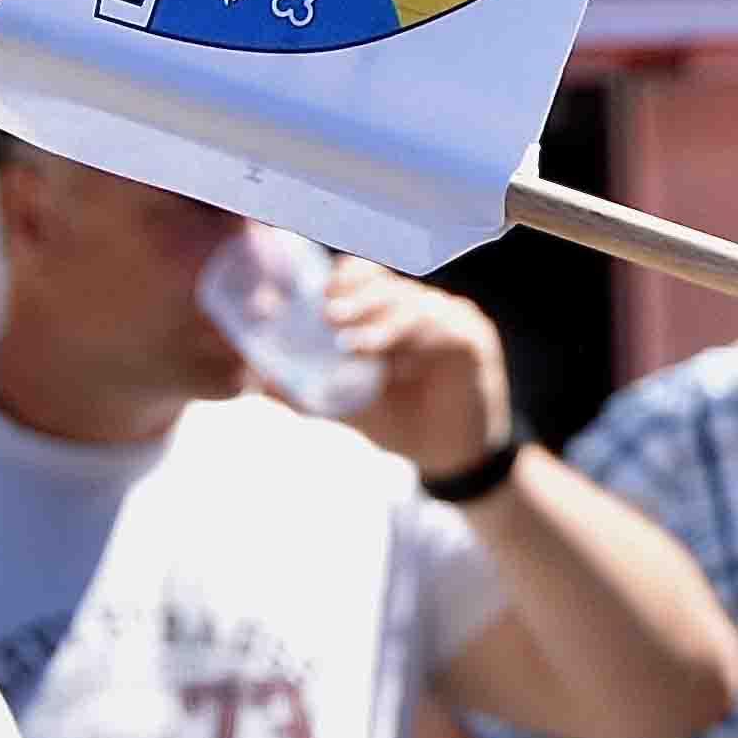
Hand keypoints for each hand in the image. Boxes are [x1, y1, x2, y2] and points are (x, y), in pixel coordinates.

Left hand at [320, 258, 515, 483]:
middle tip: (329, 315)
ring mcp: (452, 319)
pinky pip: (444, 331)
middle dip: (358, 299)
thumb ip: (313, 394)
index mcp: (394, 314)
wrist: (452, 459)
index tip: (322, 292)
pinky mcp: (474, 340)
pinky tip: (393, 362)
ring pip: (414, 307)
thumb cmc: (405, 424)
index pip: (371, 278)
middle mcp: (424, 308)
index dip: (348, 278)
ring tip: (353, 344)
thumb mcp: (353, 408)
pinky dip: (416, 342)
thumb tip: (262, 384)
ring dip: (382, 324)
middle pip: (389, 288)